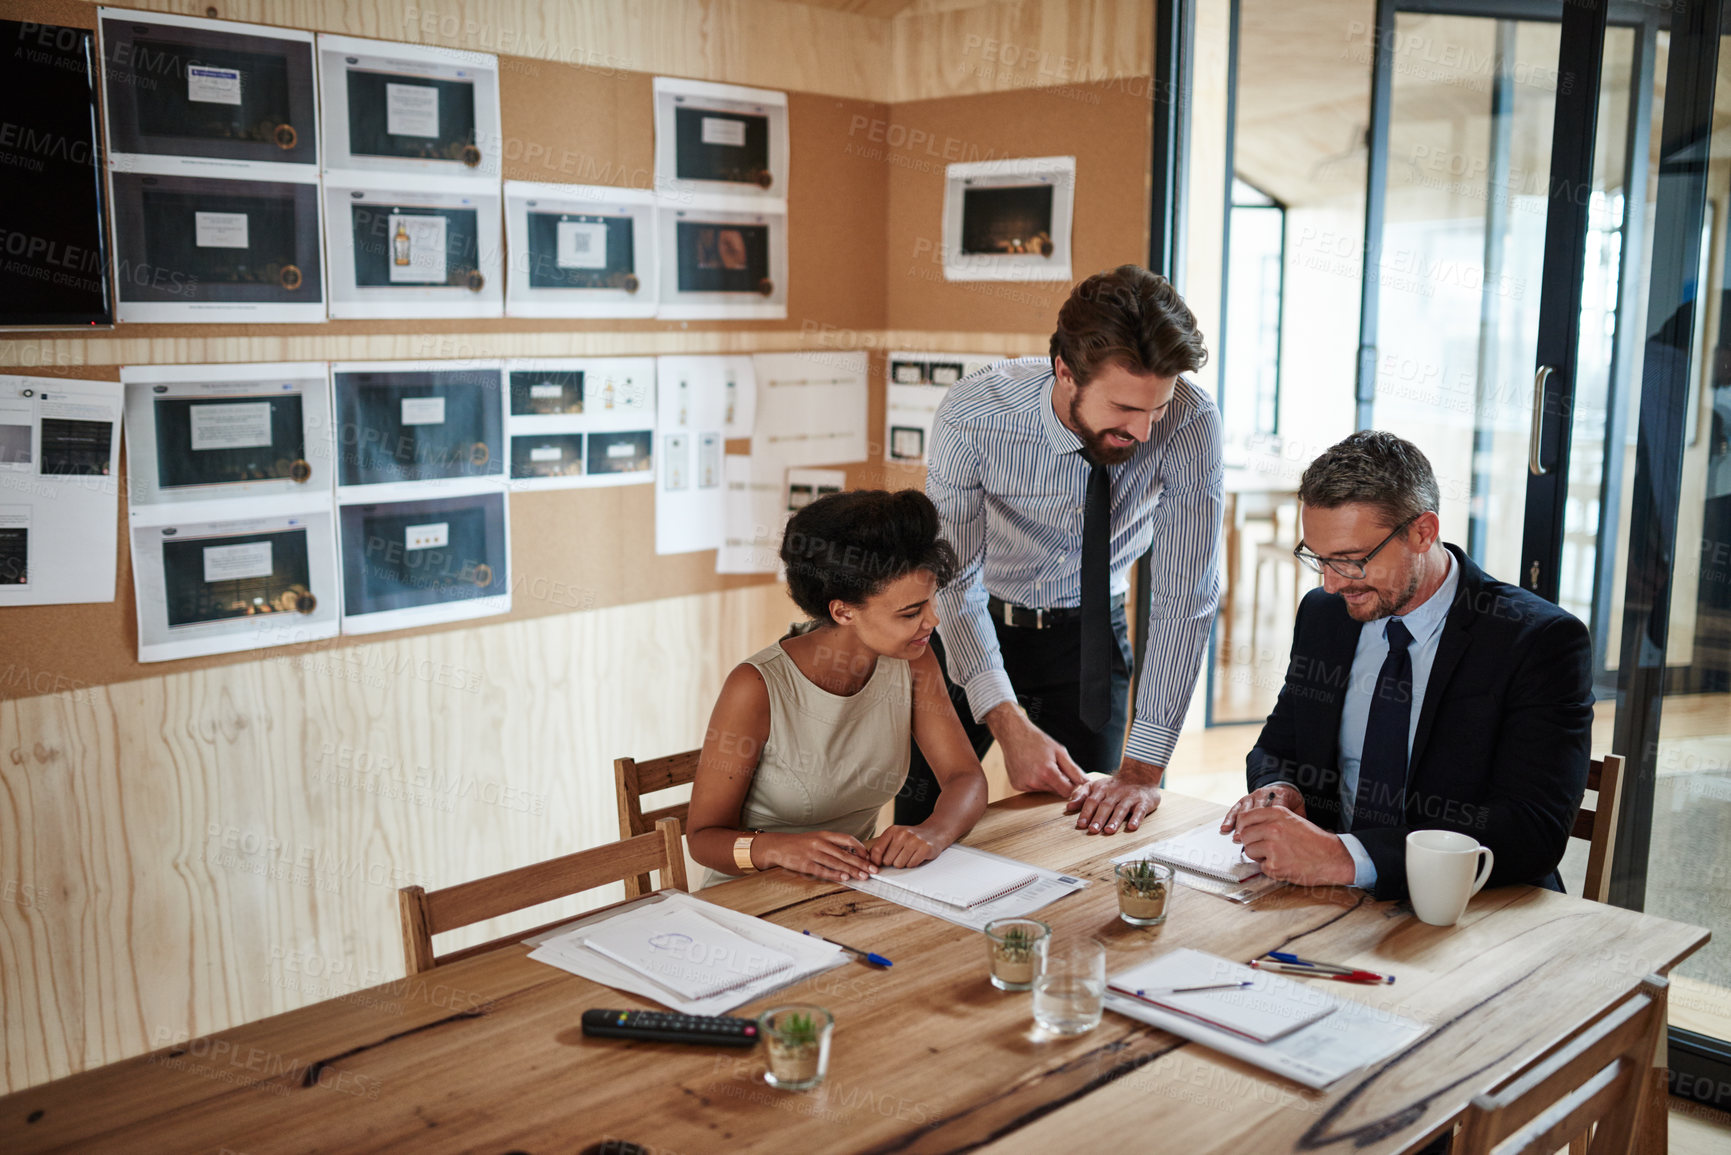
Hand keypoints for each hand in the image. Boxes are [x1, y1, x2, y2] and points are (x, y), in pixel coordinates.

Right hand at [754, 830, 877, 882]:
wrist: (778, 846)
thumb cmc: (800, 844)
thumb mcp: (817, 838)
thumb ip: (833, 844)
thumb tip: (852, 854)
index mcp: (824, 835)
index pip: (848, 840)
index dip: (860, 849)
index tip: (869, 857)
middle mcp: (820, 843)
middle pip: (845, 853)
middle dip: (861, 863)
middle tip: (873, 870)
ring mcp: (812, 853)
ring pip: (836, 863)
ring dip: (852, 870)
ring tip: (863, 876)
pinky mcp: (805, 864)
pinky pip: (823, 870)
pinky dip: (835, 874)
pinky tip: (845, 878)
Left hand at [866, 825, 947, 868]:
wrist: (935, 832)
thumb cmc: (912, 837)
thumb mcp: (896, 836)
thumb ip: (883, 846)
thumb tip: (869, 860)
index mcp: (893, 830)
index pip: (877, 850)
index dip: (875, 861)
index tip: (877, 865)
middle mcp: (902, 834)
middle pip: (888, 860)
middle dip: (893, 862)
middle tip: (901, 856)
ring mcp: (914, 841)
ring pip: (899, 864)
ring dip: (904, 864)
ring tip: (909, 855)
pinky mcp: (924, 849)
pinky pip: (911, 865)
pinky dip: (913, 863)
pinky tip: (917, 856)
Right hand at [987, 704, 1087, 795]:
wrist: (1013, 734)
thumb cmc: (1037, 740)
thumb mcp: (1059, 751)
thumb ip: (1074, 769)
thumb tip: (1085, 782)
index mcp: (1047, 773)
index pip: (1066, 792)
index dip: (1070, 784)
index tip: (1067, 775)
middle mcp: (1034, 782)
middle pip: (1055, 791)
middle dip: (1057, 781)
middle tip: (1051, 765)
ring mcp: (1024, 785)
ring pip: (1043, 790)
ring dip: (1045, 781)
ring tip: (1039, 765)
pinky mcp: (1016, 785)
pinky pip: (1032, 788)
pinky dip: (1034, 780)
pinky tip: (1030, 768)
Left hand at [1064, 770, 1161, 835]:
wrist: (1140, 774)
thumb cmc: (1115, 785)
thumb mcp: (1096, 786)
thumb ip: (1082, 796)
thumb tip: (1069, 807)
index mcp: (1102, 789)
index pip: (1092, 801)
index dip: (1086, 812)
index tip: (1080, 824)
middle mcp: (1115, 793)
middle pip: (1105, 806)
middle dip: (1098, 818)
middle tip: (1092, 830)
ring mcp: (1130, 797)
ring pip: (1121, 809)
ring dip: (1115, 820)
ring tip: (1109, 830)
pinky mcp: (1143, 802)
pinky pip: (1140, 810)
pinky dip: (1136, 818)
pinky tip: (1132, 827)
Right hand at [1220, 784, 1306, 833]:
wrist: (1282, 787)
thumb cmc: (1291, 803)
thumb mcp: (1298, 809)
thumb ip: (1297, 820)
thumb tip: (1297, 835)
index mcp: (1280, 795)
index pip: (1273, 809)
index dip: (1268, 824)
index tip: (1266, 837)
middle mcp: (1265, 794)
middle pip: (1256, 810)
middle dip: (1251, 826)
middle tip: (1248, 840)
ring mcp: (1253, 796)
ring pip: (1244, 810)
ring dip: (1239, 825)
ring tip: (1237, 837)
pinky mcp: (1244, 799)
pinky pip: (1235, 809)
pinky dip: (1229, 819)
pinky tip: (1225, 828)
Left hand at [1229, 807, 1353, 886]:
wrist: (1332, 858)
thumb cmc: (1314, 840)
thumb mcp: (1292, 820)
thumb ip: (1269, 820)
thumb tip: (1245, 826)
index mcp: (1277, 814)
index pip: (1245, 817)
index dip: (1243, 826)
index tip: (1246, 832)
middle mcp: (1273, 828)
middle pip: (1245, 835)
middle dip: (1251, 842)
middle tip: (1264, 846)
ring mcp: (1273, 847)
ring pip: (1249, 851)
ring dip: (1259, 855)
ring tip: (1277, 855)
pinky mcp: (1275, 866)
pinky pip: (1261, 867)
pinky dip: (1270, 868)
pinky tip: (1284, 864)